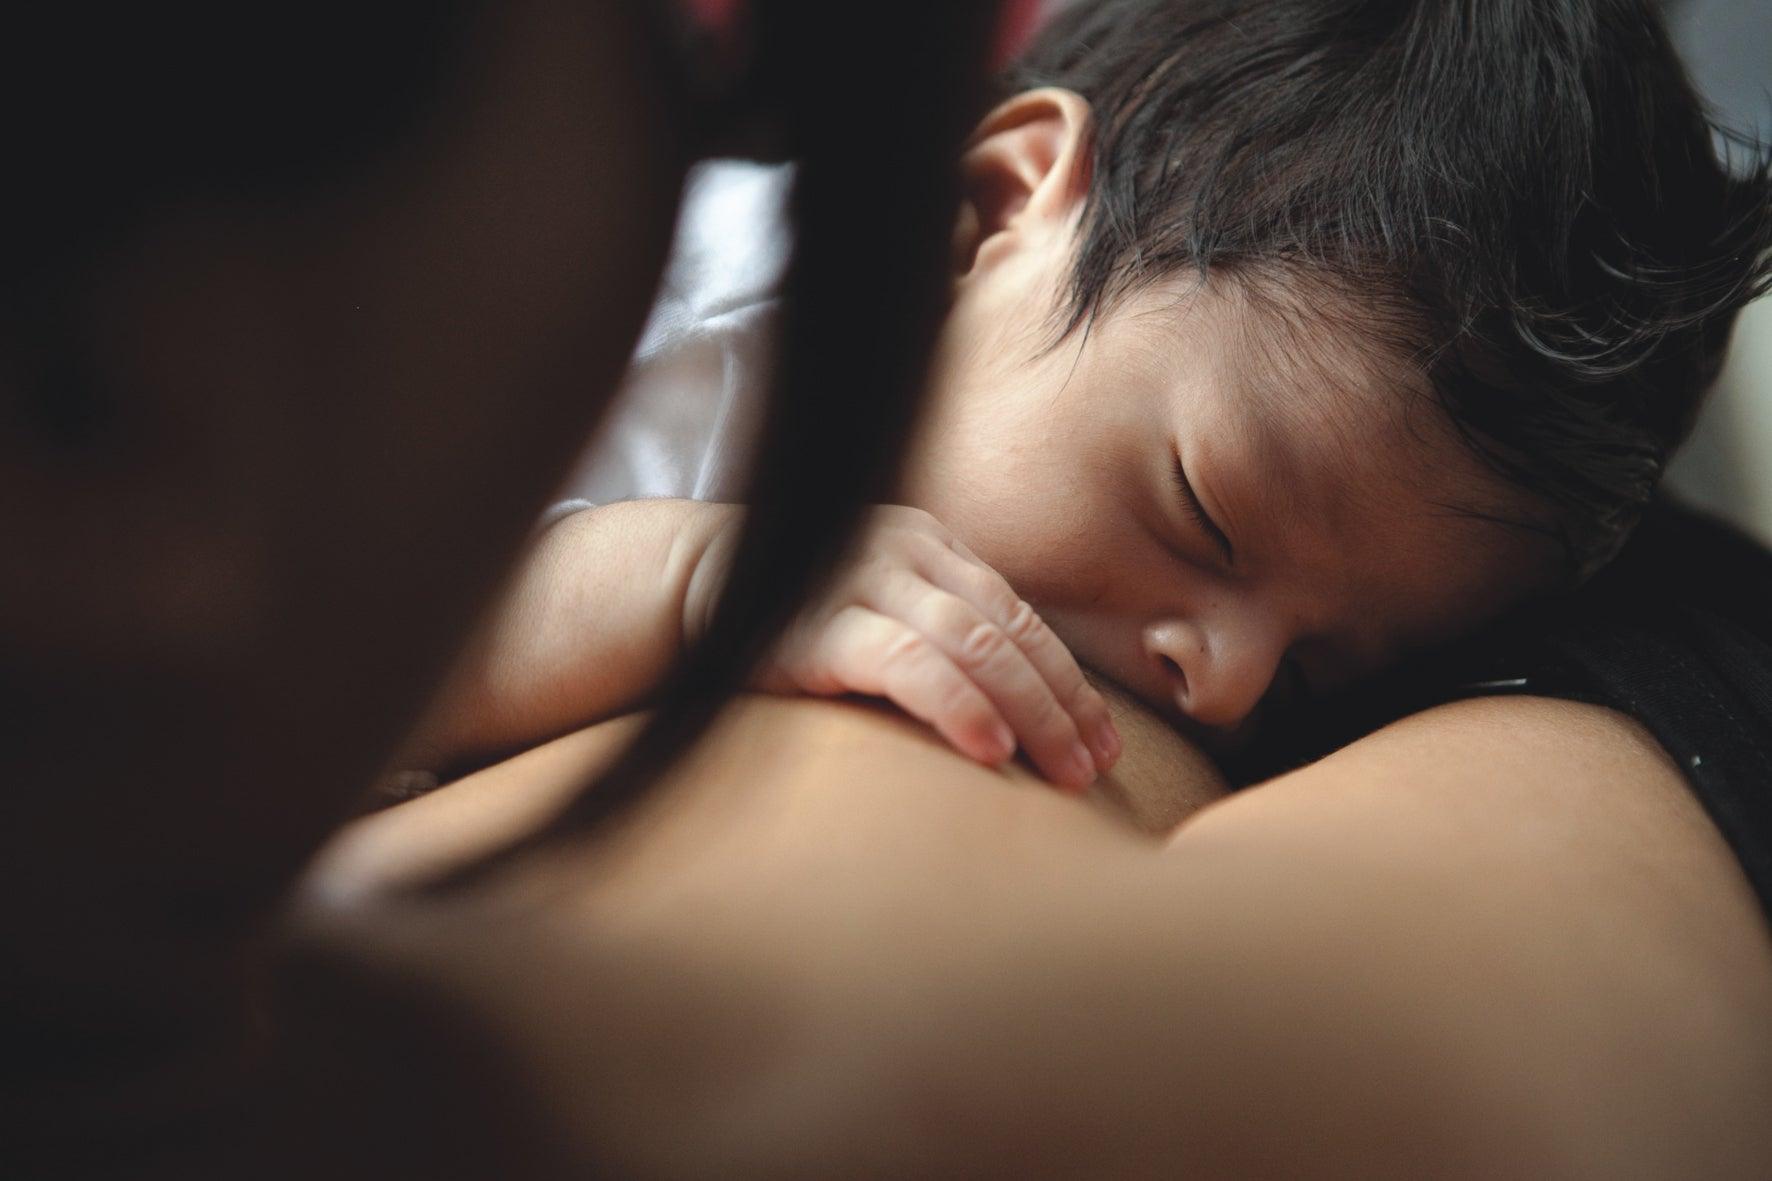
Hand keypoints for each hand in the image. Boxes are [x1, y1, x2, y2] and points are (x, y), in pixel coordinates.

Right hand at [686, 506, 1119, 788]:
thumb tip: (1012, 704)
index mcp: (928, 545)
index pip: (1020, 615)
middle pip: (1012, 630)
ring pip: (977, 644)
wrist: (684, 591)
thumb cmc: (790, 617)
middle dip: (1065, 703)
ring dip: (1032, 712)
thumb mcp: (874, 606)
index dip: (1069, 681)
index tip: (1105, 741)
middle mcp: (905, 552)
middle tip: (1098, 767)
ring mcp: (863, 581)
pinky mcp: (821, 626)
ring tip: (1065, 773)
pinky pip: (909, 663)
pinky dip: (959, 705)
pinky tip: (991, 750)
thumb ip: (933, 629)